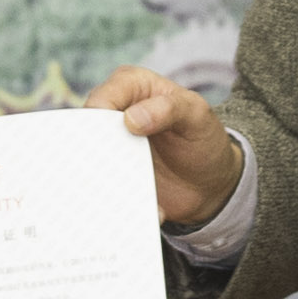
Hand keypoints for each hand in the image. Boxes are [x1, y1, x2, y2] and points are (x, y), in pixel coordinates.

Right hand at [80, 64, 243, 231]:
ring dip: (102, 183)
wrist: (210, 183)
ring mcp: (111, 148)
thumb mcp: (196, 116)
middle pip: (86, 131)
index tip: (108, 140)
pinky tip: (143, 211)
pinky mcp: (112, 177)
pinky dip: (116, 204)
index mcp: (130, 87)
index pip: (102, 98)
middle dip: (93, 153)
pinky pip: (102, 190)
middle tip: (106, 173)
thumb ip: (169, 109)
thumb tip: (130, 119)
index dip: (100, 117)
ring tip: (124, 198)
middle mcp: (114, 115)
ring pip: (89, 163)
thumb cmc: (203, 138)